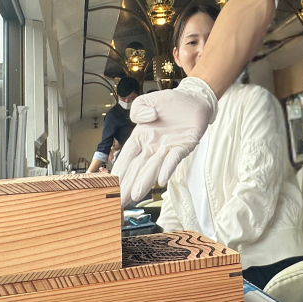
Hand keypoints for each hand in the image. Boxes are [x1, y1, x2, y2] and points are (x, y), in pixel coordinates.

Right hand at [112, 77, 217, 206]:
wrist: (194, 99)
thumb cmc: (169, 103)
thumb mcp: (146, 101)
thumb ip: (138, 110)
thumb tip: (143, 120)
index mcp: (140, 138)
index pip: (126, 158)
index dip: (118, 172)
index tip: (108, 186)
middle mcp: (152, 147)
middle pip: (137, 169)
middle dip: (127, 185)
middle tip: (118, 202)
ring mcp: (167, 149)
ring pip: (153, 168)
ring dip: (144, 182)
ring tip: (134, 196)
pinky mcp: (183, 147)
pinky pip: (173, 159)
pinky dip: (167, 168)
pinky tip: (161, 180)